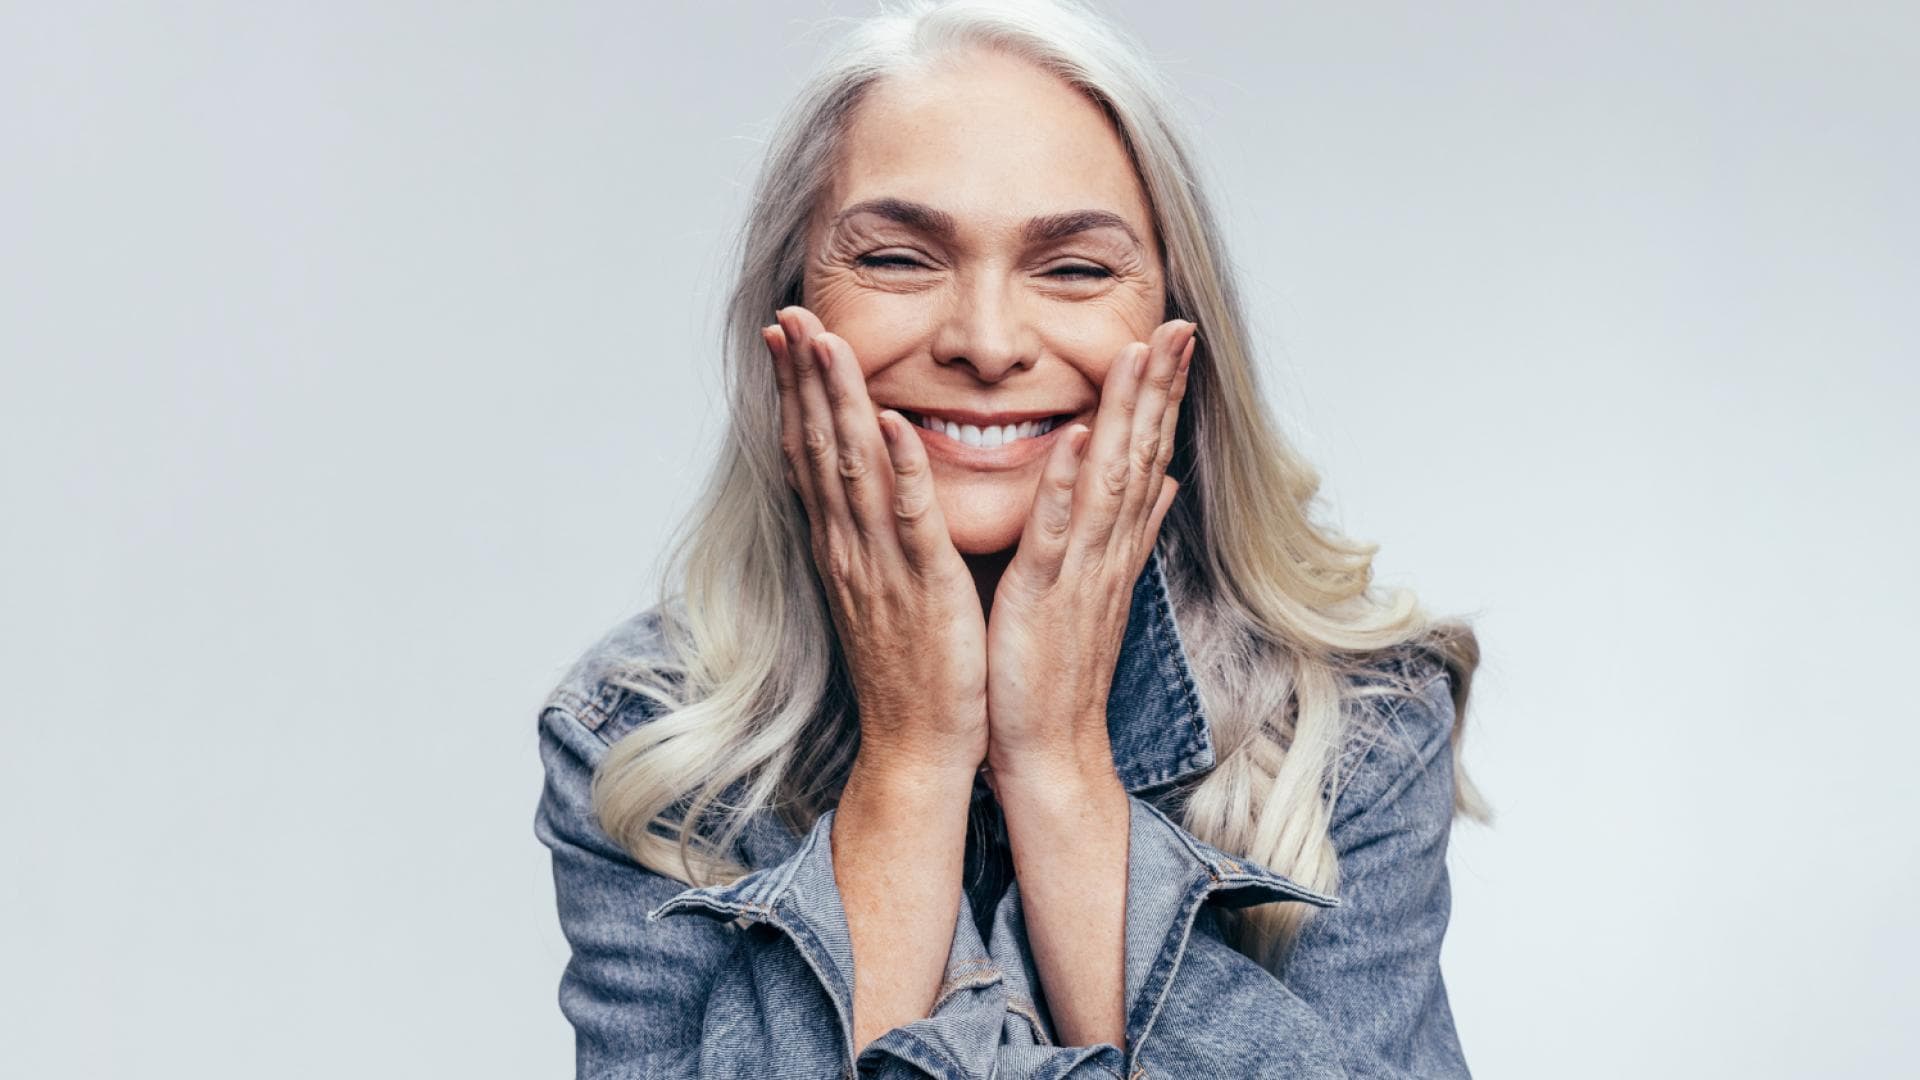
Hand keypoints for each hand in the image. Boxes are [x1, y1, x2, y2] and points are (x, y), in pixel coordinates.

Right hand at [765, 306, 988, 775]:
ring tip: (825, 341)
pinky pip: (909, 519)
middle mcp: (849, 548)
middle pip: (816, 446)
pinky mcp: (923, 587)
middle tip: (789, 313)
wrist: (919, 747)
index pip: (809, 453)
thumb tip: (886, 488)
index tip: (785, 335)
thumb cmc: (917, 670)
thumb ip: (885, 535)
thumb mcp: (890, 590)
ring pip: (851, 468)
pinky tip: (890, 420)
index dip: (795, 391)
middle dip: (803, 376)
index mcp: (844, 547)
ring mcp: (879, 566)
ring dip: (836, 402)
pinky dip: (900, 468)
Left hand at [984, 319, 1197, 784]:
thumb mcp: (1097, 589)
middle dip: (1159, 386)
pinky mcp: (1044, 597)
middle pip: (1142, 454)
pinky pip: (1057, 534)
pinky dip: (1067, 484)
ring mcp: (1080, 572)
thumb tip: (1164, 486)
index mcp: (1113, 546)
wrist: (1049, 747)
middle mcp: (1107, 551)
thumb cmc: (1058, 669)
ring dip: (1127, 415)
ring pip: (1112, 480)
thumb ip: (1130, 532)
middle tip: (1177, 324)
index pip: (1147, 455)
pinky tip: (1078, 438)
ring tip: (1138, 354)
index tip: (1175, 335)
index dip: (1162, 393)